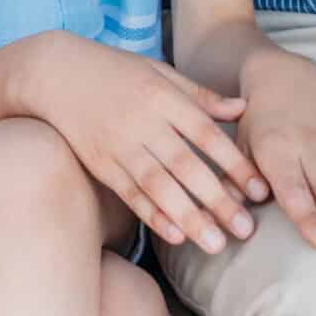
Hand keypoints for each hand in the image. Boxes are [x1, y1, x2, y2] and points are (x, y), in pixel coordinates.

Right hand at [20, 33, 269, 254]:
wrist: (55, 73)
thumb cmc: (115, 70)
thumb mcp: (159, 71)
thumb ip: (200, 95)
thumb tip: (242, 109)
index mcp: (163, 97)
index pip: (207, 135)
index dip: (235, 164)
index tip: (260, 191)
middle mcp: (143, 122)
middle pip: (186, 166)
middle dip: (218, 200)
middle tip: (246, 230)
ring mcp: (119, 145)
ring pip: (158, 186)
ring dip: (188, 217)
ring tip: (215, 245)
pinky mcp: (100, 163)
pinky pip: (129, 193)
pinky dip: (151, 215)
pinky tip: (174, 236)